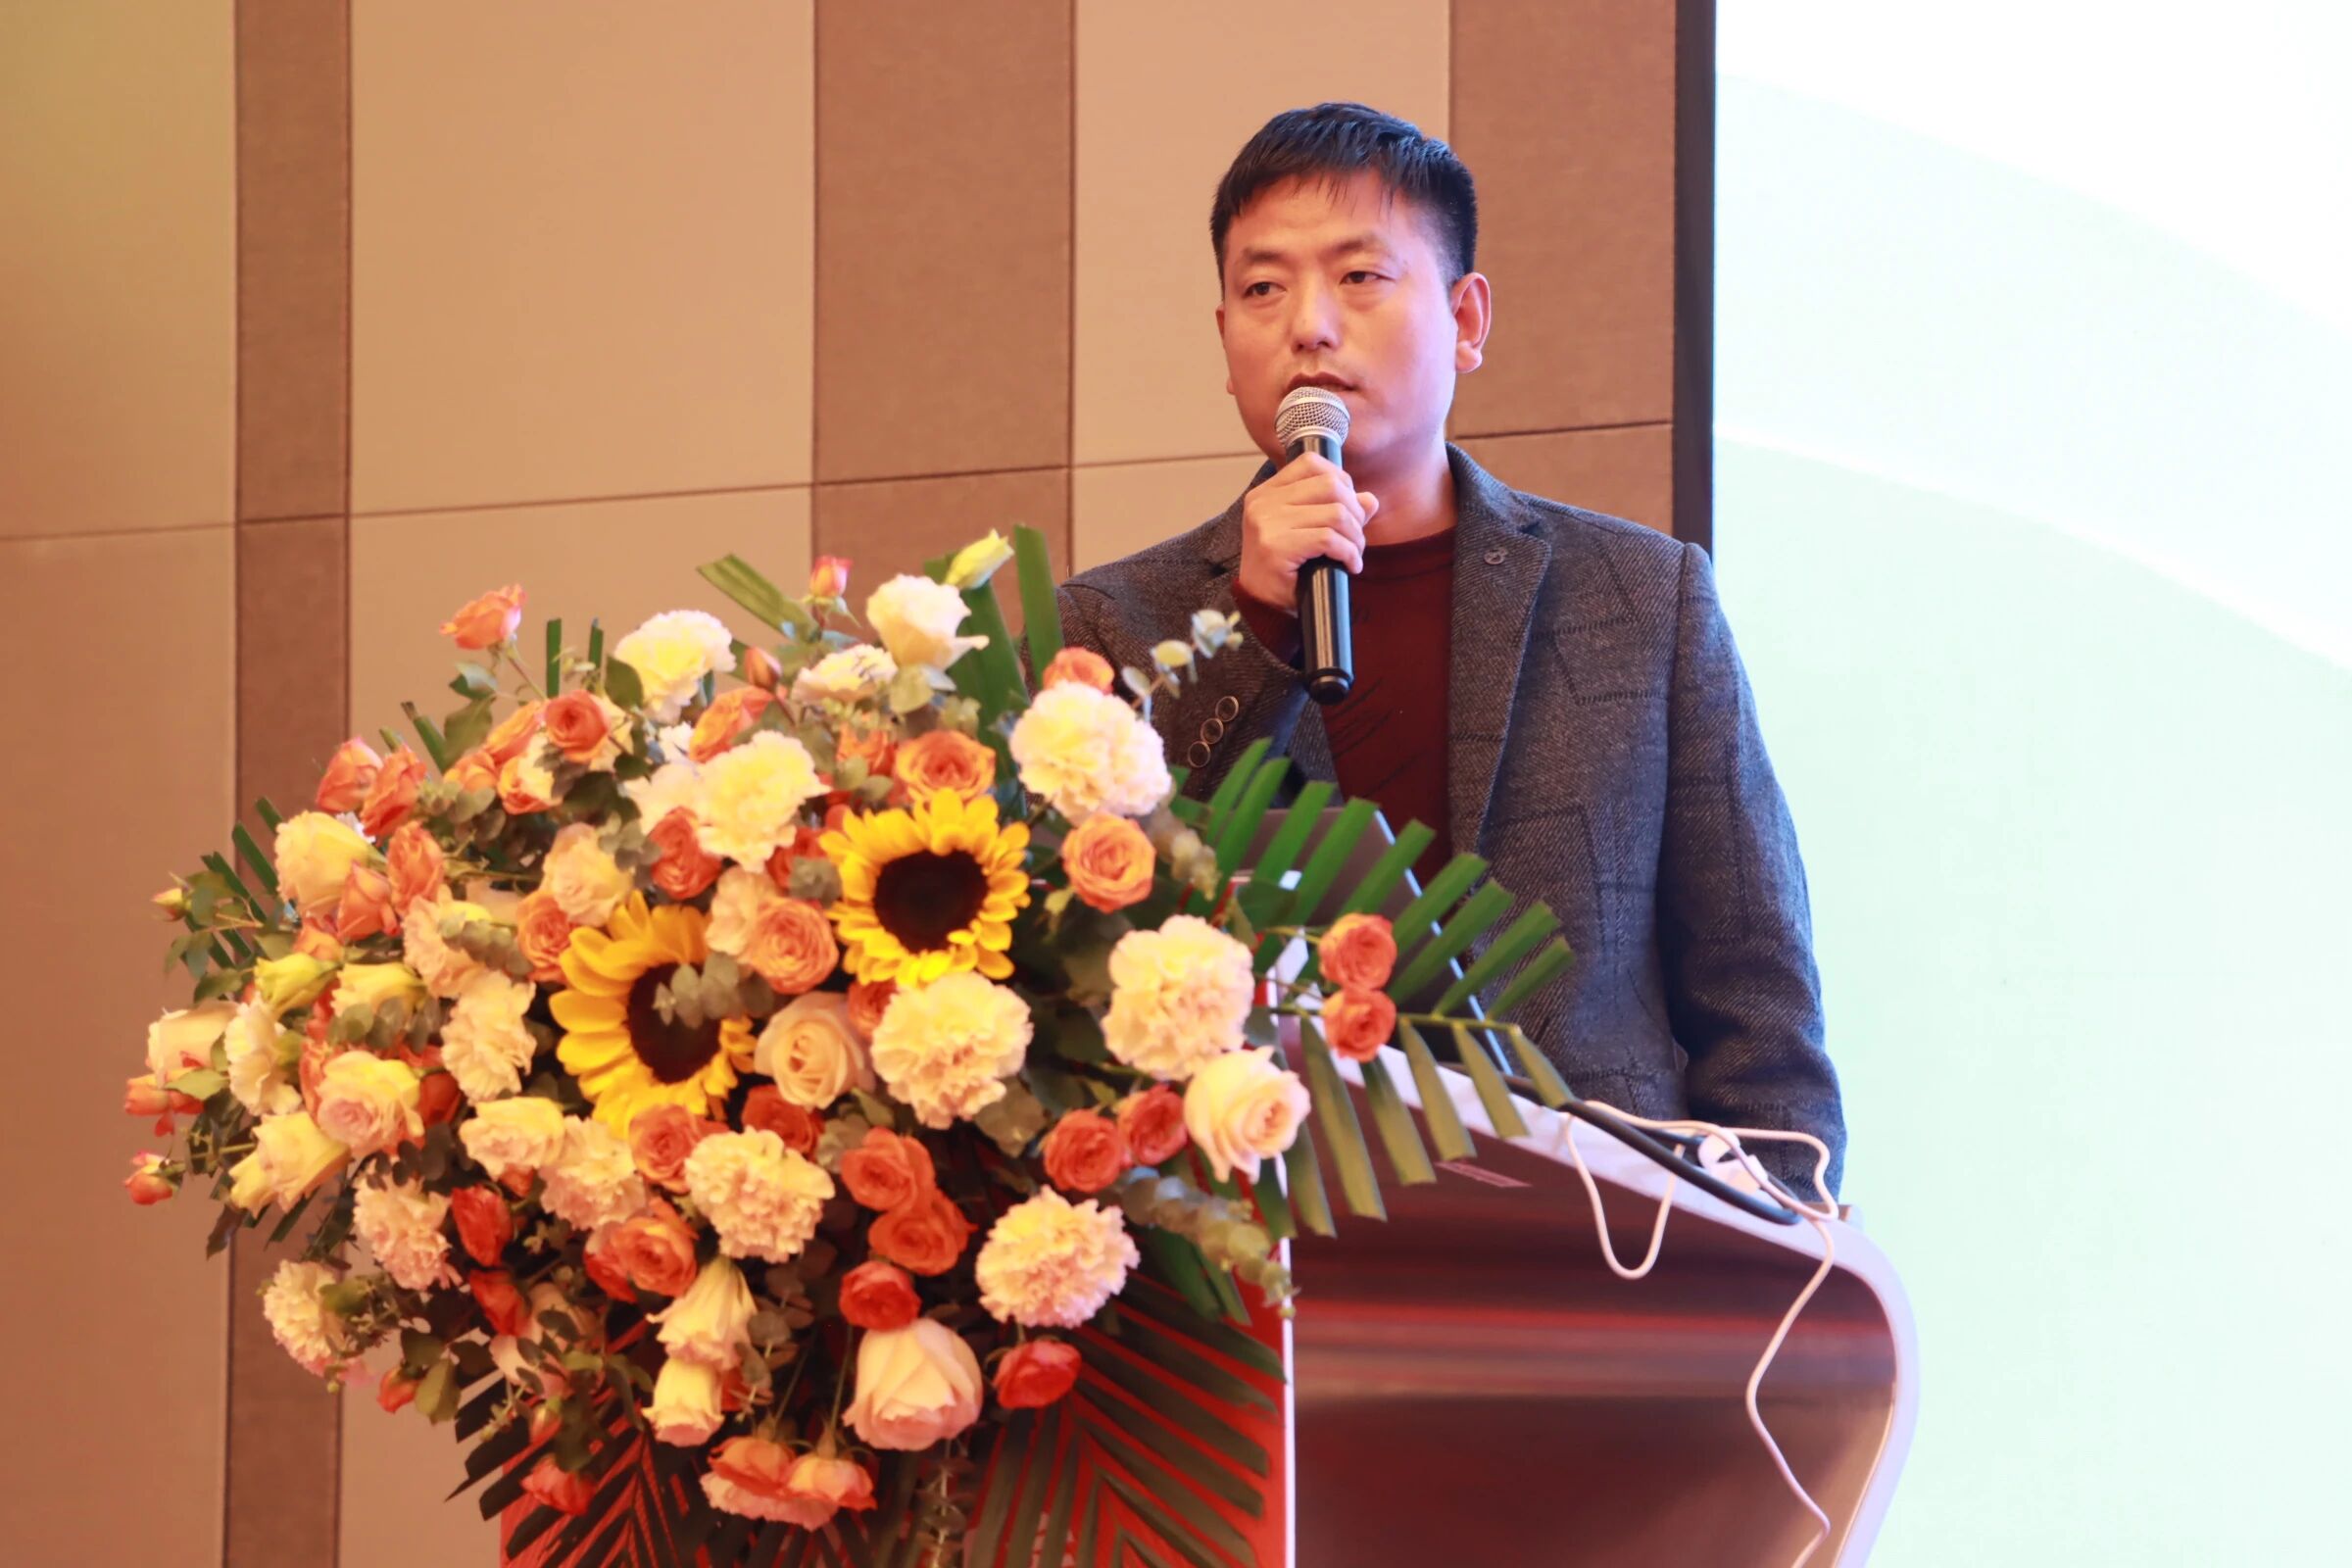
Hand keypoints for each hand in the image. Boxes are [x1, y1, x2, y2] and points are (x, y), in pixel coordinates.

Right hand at [1235, 453, 1380, 614]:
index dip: (1341, 480)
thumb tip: (1370, 499)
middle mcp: (1263, 503)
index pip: (1310, 463)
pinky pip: (1329, 539)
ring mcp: (1267, 524)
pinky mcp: (1276, 547)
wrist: (1261, 608)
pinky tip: (1351, 566)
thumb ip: (1335, 511)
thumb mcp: (1307, 532)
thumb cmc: (1285, 570)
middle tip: (1356, 536)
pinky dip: (1349, 553)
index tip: (1349, 506)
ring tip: (1354, 554)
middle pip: (1329, 485)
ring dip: (1355, 536)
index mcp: (1266, 493)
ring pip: (1335, 513)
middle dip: (1354, 511)